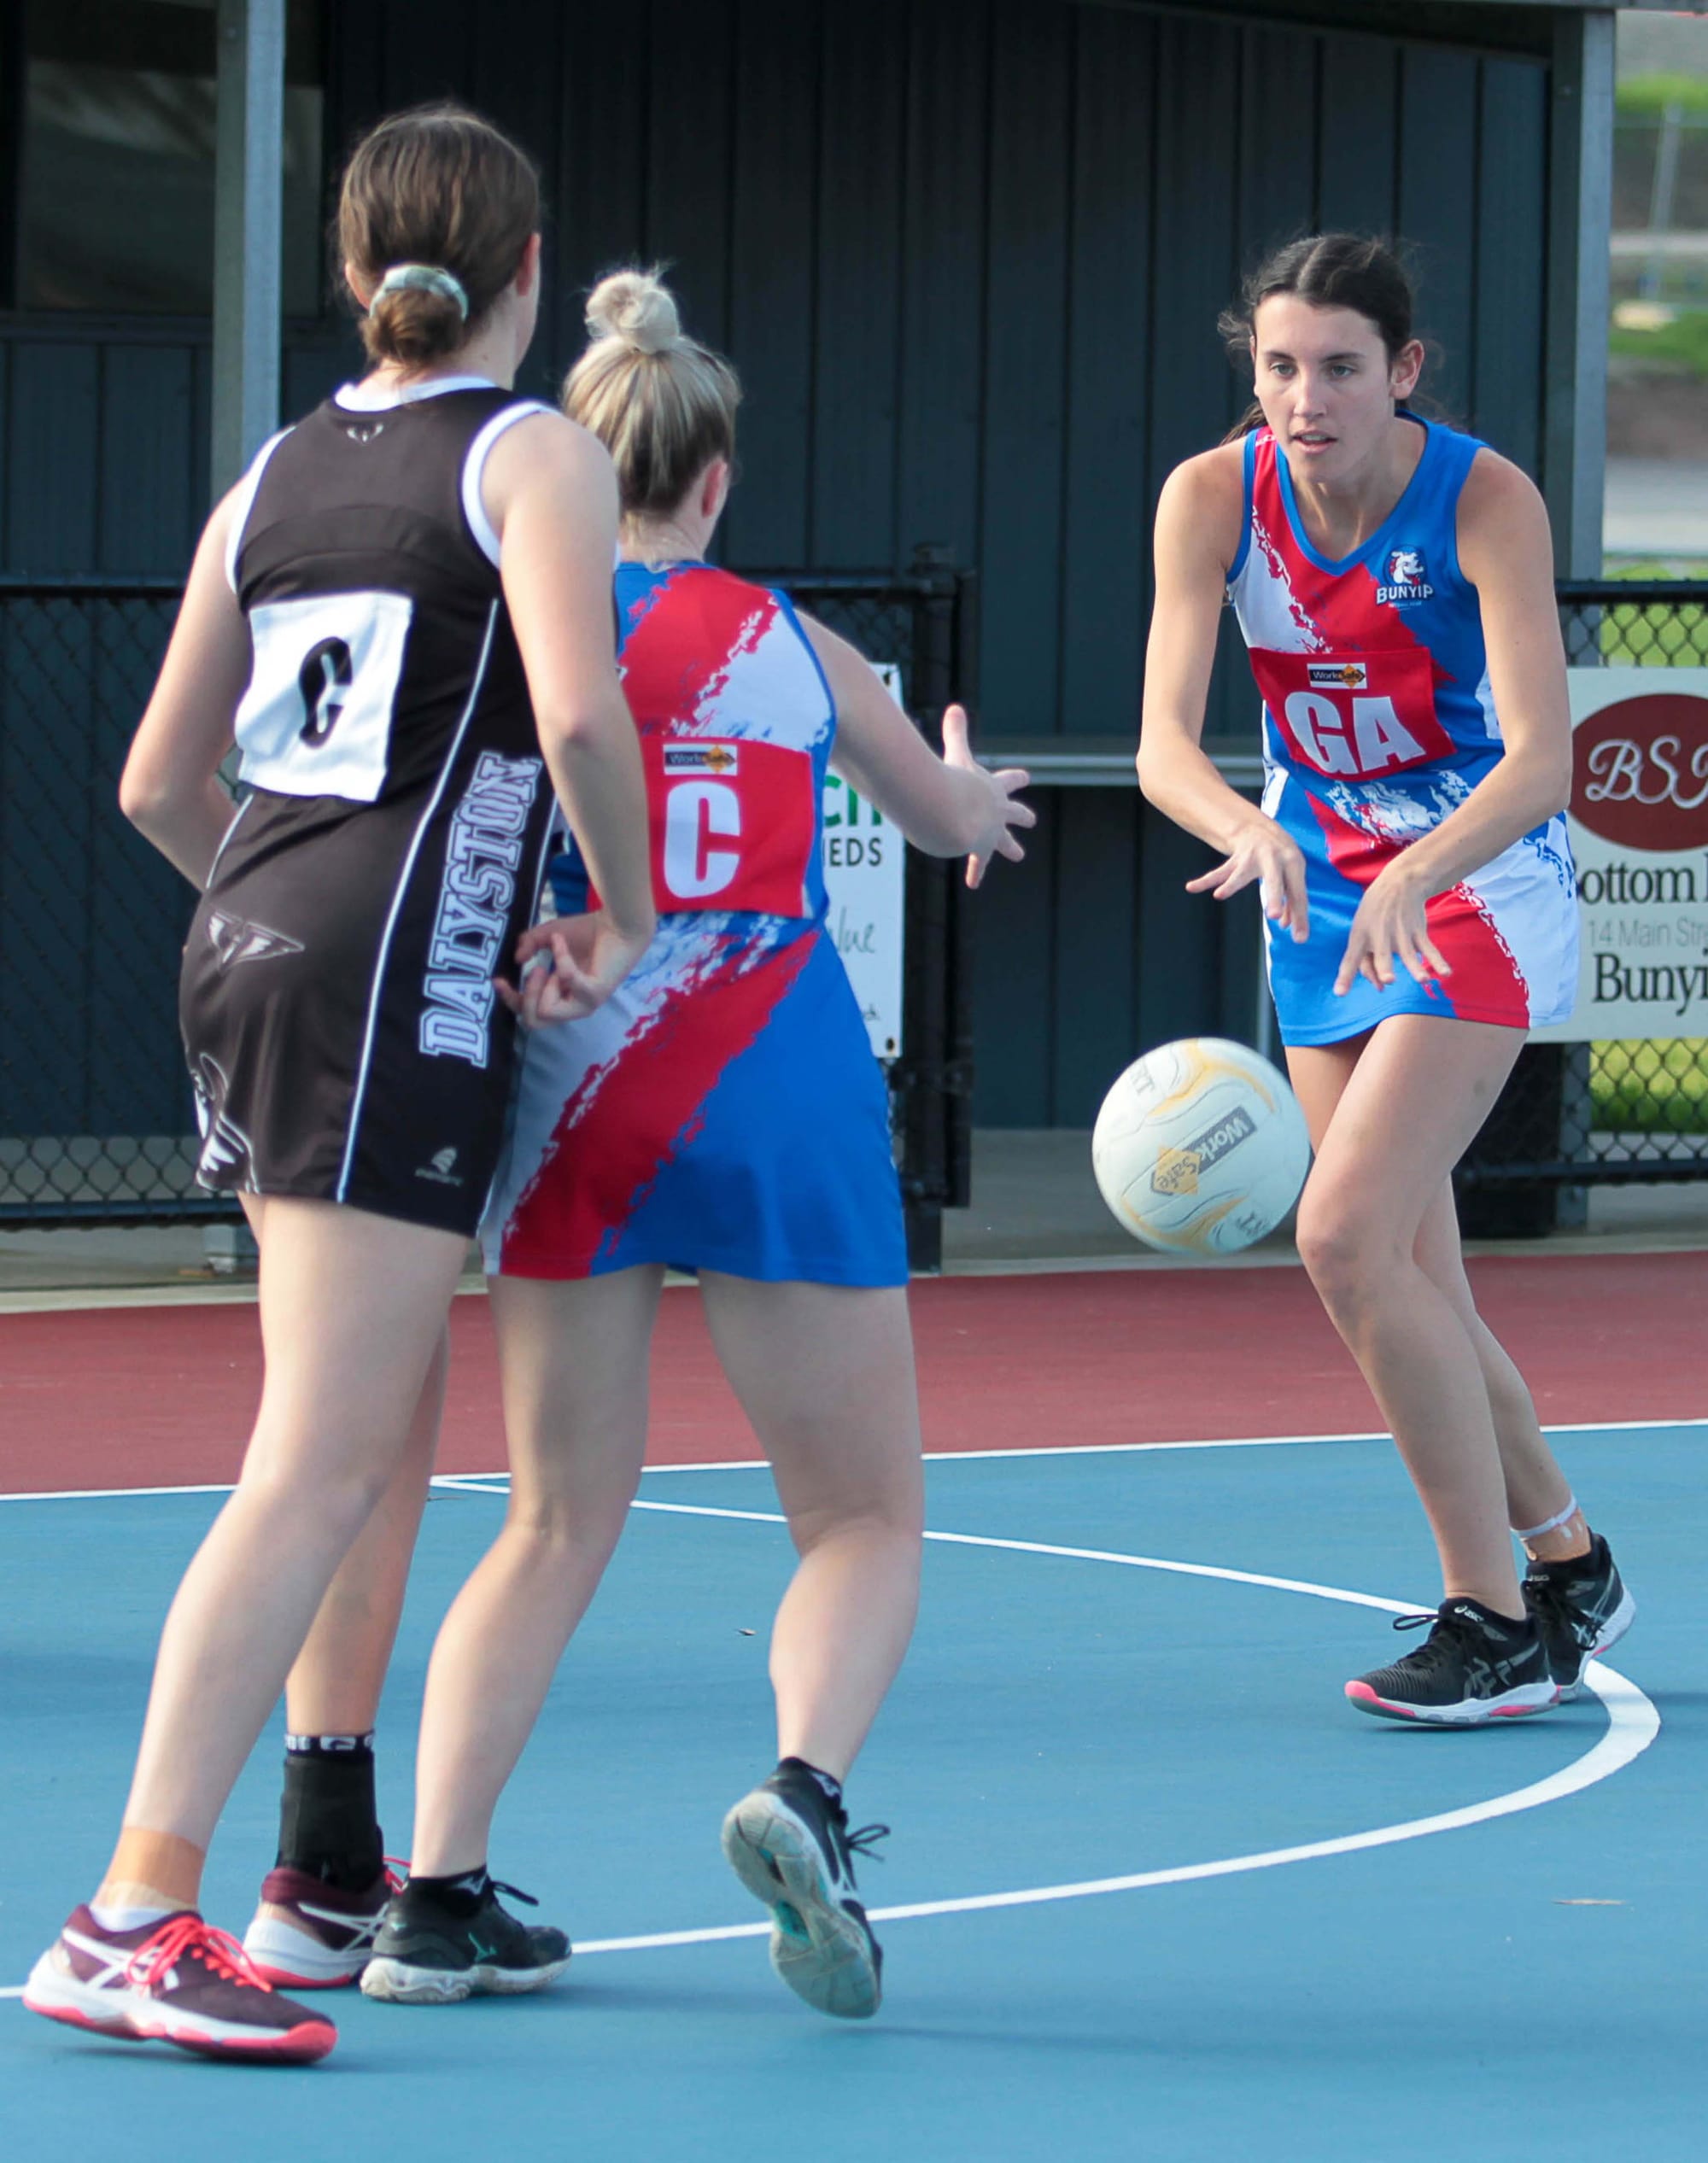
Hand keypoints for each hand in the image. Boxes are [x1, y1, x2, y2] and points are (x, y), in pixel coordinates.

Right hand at [498, 909, 652, 1025]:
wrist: (619, 922)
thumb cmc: (589, 932)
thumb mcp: (549, 935)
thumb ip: (529, 944)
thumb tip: (517, 959)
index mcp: (562, 997)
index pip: (530, 1013)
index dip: (511, 1000)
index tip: (498, 979)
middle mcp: (574, 1005)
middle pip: (534, 1023)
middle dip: (524, 998)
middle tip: (534, 971)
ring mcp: (586, 1003)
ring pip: (546, 1012)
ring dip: (539, 986)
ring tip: (547, 965)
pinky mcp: (595, 993)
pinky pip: (566, 983)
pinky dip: (559, 958)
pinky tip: (563, 942)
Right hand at [943, 703, 1034, 888]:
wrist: (953, 814)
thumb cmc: (954, 782)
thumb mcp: (956, 755)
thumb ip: (956, 733)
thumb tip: (955, 707)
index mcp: (994, 789)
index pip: (1009, 781)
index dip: (1015, 779)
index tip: (1026, 777)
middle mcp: (997, 812)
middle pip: (1014, 814)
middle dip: (1021, 817)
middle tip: (1030, 821)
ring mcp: (991, 833)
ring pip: (1004, 843)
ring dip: (1009, 848)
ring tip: (1018, 854)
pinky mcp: (980, 851)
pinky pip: (979, 866)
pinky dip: (976, 872)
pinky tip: (974, 882)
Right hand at [1185, 815, 1309, 940]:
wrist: (1262, 829)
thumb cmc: (1281, 860)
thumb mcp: (1291, 876)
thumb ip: (1292, 900)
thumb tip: (1287, 926)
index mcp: (1293, 864)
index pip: (1297, 893)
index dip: (1299, 916)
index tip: (1299, 939)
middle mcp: (1273, 858)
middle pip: (1274, 880)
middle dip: (1274, 898)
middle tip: (1274, 917)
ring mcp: (1252, 858)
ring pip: (1241, 874)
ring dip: (1231, 885)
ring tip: (1219, 895)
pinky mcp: (1235, 859)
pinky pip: (1220, 872)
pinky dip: (1206, 881)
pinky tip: (1192, 887)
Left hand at [1334, 861, 1449, 995]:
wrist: (1399, 883)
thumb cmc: (1374, 914)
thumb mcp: (1362, 931)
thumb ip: (1367, 960)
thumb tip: (1381, 987)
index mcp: (1359, 935)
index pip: (1351, 958)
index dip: (1345, 976)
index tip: (1339, 993)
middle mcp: (1379, 935)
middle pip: (1381, 954)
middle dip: (1384, 967)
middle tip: (1389, 979)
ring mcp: (1400, 933)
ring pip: (1408, 953)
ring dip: (1416, 967)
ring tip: (1423, 980)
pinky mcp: (1417, 931)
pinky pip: (1428, 948)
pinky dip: (1437, 961)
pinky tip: (1446, 973)